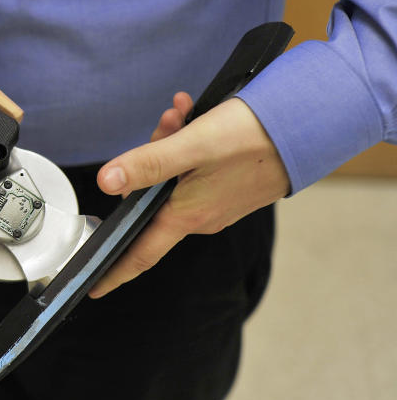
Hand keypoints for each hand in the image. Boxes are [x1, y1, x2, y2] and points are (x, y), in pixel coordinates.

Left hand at [89, 93, 289, 298]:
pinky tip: (192, 115)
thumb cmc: (252, 137)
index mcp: (187, 215)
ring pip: (171, 176)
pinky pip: (192, 170)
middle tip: (167, 122)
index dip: (114, 270)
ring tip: (182, 112)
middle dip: (148, 158)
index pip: (141, 252)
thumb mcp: (192, 147)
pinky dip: (187, 143)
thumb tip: (106, 182)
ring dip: (169, 143)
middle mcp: (201, 216)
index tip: (92, 287)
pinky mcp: (229, 188)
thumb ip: (147, 164)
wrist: (308, 126)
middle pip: (150, 197)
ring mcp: (216, 203)